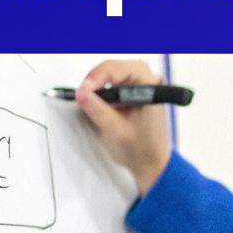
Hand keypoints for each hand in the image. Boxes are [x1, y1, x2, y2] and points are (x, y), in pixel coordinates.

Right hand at [72, 58, 172, 196]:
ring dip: (97, 85)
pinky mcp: (133, 93)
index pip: (118, 69)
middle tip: (81, 96)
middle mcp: (147, 80)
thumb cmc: (139, 149)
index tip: (83, 91)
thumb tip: (80, 92)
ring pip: (111, 75)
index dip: (97, 77)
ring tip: (87, 100)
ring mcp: (141, 85)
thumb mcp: (115, 130)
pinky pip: (113, 84)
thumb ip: (97, 109)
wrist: (151, 163)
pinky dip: (102, 91)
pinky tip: (96, 103)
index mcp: (149, 85)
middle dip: (95, 80)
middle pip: (114, 68)